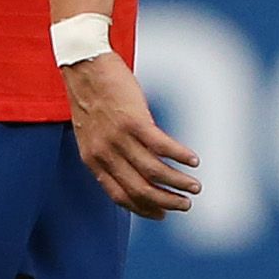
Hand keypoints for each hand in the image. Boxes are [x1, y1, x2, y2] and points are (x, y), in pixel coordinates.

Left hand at [66, 52, 201, 218]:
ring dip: (178, 182)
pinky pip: (162, 146)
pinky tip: (193, 160)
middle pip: (140, 189)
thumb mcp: (90, 133)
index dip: (143, 208)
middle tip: (185, 205)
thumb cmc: (89, 97)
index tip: (162, 213)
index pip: (120, 196)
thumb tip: (129, 170)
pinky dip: (180, 156)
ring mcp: (119, 138)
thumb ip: (106, 154)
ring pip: (154, 171)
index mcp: (93, 160)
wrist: (83, 66)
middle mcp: (105, 154)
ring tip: (194, 186)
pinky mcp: (134, 120)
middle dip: (166, 201)